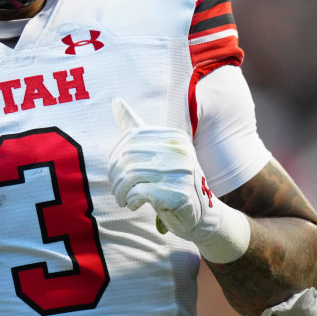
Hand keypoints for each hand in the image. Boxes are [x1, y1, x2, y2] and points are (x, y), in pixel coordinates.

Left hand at [108, 98, 221, 242]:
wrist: (201, 215)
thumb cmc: (173, 181)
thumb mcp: (158, 152)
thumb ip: (137, 128)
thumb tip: (115, 100)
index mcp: (174, 136)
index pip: (131, 137)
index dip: (115, 156)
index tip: (116, 172)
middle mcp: (179, 151)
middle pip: (127, 156)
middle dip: (115, 176)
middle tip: (117, 190)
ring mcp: (180, 172)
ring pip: (130, 175)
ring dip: (120, 191)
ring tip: (122, 198)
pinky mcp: (177, 194)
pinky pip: (138, 192)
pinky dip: (131, 200)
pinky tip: (134, 205)